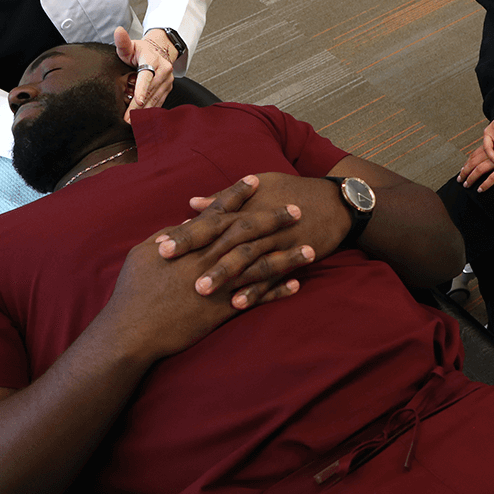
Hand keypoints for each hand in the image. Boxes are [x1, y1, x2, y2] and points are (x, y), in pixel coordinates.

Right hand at [102, 200, 304, 361]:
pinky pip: (257, 298)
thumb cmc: (133, 291)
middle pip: (247, 233)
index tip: (256, 180)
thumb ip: (166, 237)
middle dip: (273, 219)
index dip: (238, 195)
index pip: (219, 212)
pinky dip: (277, 291)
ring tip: (311, 249)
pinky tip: (296, 285)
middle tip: (296, 209)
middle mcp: (209, 259)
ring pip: (260, 265)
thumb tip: (183, 224)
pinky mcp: (223, 310)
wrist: (133, 331)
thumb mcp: (141, 254)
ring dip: (287, 256)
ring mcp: (219, 284)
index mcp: (190, 243)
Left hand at [114, 27, 175, 119]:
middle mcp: (163, 70)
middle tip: (128, 119)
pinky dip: (151, 111)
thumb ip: (123, 42)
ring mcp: (167, 81)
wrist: (159, 51)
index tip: (137, 101)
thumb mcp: (130, 46)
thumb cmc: (141, 51)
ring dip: (144, 112)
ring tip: (133, 122)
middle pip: (150, 91)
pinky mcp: (168, 88)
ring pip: (155, 98)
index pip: (146, 76)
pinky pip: (160, 101)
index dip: (141, 89)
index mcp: (153, 60)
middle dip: (138, 106)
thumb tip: (118, 31)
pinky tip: (143, 120)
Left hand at [171, 173, 350, 304]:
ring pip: (247, 259)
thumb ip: (222, 200)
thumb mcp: (258, 189)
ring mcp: (277, 241)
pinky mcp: (293, 257)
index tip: (159, 245)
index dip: (185, 233)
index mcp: (245, 207)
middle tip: (169, 265)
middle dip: (196, 252)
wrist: (334, 202)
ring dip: (224, 274)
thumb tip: (191, 204)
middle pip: (223, 239)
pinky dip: (256, 290)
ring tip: (200, 290)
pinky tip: (237, 304)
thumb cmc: (289, 192)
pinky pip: (272, 277)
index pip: (209, 220)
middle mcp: (258, 224)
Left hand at [457, 146, 493, 191]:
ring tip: (466, 185)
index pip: (476, 153)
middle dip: (465, 171)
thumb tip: (490, 158)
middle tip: (459, 179)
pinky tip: (480, 190)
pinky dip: (485, 184)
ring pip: (480, 169)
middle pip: (474, 161)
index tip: (462, 169)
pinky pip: (493, 177)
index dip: (467, 162)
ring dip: (471, 178)